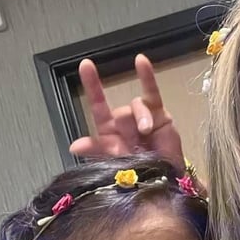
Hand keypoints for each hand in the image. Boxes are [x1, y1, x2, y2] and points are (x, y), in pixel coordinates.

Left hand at [69, 53, 183, 166]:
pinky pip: (152, 92)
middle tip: (135, 142)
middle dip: (127, 126)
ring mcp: (142, 115)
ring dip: (141, 119)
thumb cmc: (140, 172)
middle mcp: (124, 121)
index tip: (86, 65)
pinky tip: (141, 61)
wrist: (165, 178)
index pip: (98, 105)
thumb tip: (74, 146)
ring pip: (137, 106)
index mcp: (110, 131)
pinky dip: (147, 76)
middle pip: (120, 111)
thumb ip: (96, 150)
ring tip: (147, 133)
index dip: (92, 85)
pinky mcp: (159, 113)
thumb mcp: (115, 161)